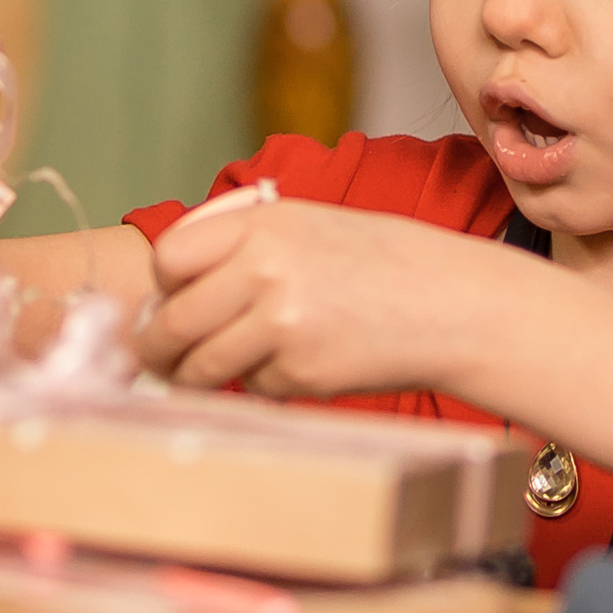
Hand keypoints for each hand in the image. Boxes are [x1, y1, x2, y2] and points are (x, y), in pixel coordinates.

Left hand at [135, 201, 513, 397]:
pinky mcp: (300, 374)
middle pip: (173, 322)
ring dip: (200, 377)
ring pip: (201, 367)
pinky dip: (265, 384)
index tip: (165, 303)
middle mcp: (264, 270)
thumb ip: (243, 247)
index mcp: (263, 224)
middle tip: (158, 359)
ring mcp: (280, 325)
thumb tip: (173, 293)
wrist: (454, 305)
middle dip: (157, 348)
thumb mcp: (310, 226)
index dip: (162, 287)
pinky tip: (303, 364)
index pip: (169, 257)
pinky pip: (253, 388)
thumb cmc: (384, 265)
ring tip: (220, 370)